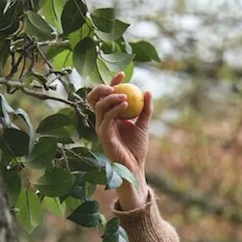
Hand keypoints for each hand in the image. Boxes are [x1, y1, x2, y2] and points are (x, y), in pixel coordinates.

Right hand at [85, 70, 151, 193]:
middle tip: (115, 85)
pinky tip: (126, 105)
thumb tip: (148, 91)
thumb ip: (146, 108)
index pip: (106, 95)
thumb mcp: (144, 124)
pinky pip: (106, 118)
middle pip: (94, 98)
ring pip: (99, 106)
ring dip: (111, 98)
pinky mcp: (103, 135)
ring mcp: (101, 127)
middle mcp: (103, 120)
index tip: (122, 75)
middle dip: (101, 88)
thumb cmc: (137, 147)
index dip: (112, 83)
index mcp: (110, 115)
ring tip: (125, 97)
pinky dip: (115, 109)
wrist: (135, 166)